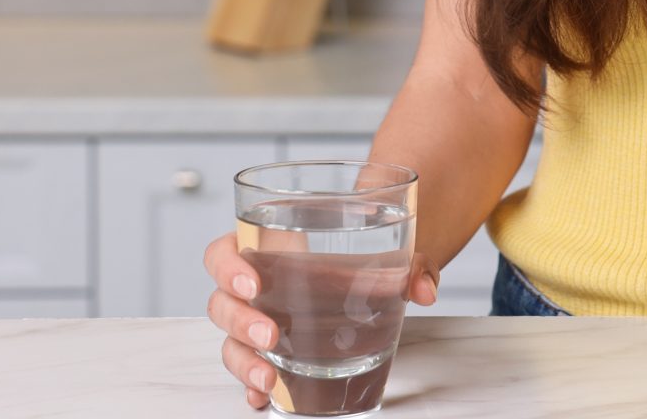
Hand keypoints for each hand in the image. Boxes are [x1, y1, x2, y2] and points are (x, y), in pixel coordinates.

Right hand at [204, 231, 439, 410]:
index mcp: (267, 250)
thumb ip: (411, 266)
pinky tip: (264, 396)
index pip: (223, 252)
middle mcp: (254, 289)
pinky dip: (251, 386)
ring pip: (229, 342)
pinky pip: (247, 371)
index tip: (253, 283)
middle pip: (221, 303)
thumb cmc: (359, 263)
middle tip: (271, 334)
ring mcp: (256, 323)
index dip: (227, 267)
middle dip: (239, 321)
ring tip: (269, 376)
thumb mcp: (387, 256)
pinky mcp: (268, 355)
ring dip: (244, 360)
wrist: (365, 285)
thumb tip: (425, 288)